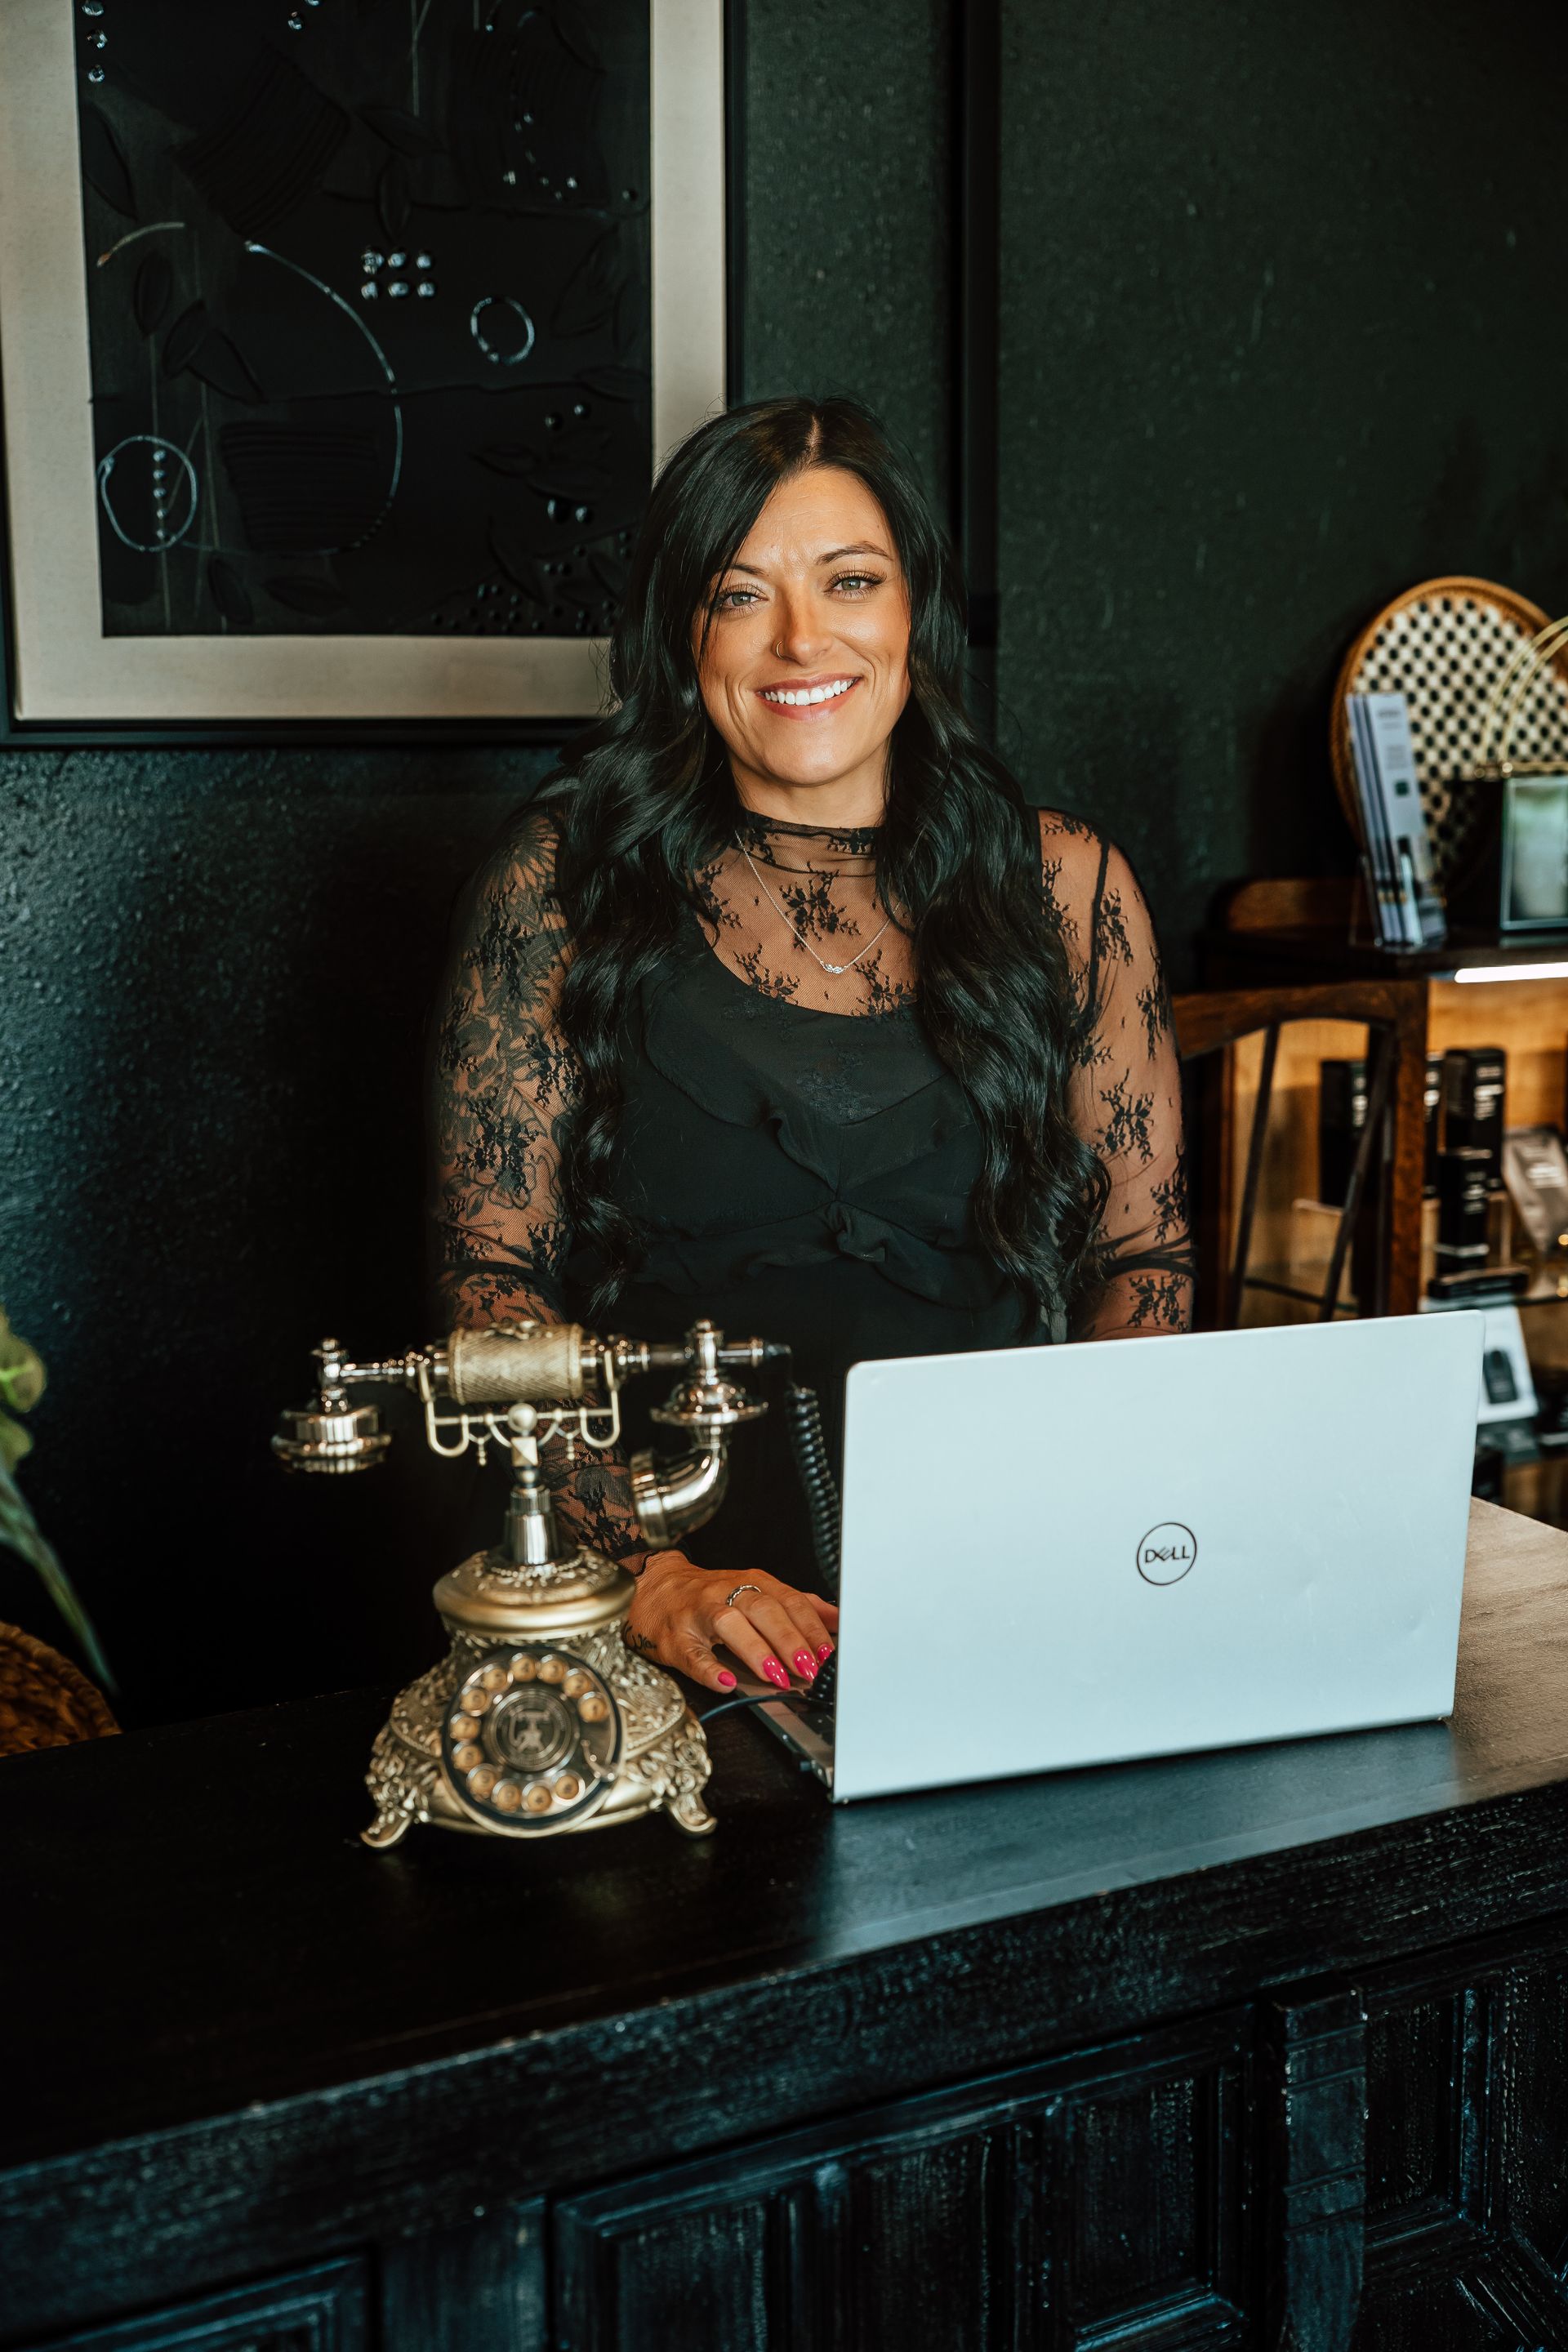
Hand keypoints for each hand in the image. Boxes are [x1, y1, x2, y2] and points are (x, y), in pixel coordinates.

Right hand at [623, 1551, 838, 1695]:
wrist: (652, 1588)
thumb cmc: (709, 1595)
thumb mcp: (755, 1591)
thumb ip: (795, 1604)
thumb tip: (838, 1618)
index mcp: (751, 1584)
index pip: (788, 1601)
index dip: (810, 1627)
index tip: (829, 1652)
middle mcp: (727, 1593)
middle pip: (764, 1610)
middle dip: (789, 1640)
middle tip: (808, 1668)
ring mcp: (699, 1614)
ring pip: (730, 1624)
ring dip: (755, 1649)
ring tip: (774, 1674)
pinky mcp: (676, 1638)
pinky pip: (693, 1653)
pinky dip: (709, 1668)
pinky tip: (724, 1681)